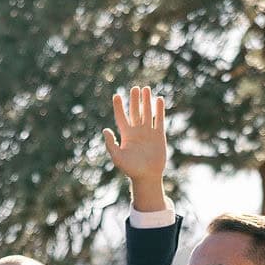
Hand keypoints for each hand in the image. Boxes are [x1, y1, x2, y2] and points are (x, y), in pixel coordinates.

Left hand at [101, 85, 168, 209]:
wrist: (147, 176)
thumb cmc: (130, 169)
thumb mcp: (118, 157)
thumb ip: (111, 144)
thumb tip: (105, 130)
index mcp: (125, 135)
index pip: (121, 117)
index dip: (119, 107)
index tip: (117, 96)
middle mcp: (136, 131)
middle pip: (135, 112)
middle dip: (134, 100)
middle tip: (134, 88)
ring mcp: (148, 132)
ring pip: (147, 113)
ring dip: (146, 102)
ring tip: (145, 89)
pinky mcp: (159, 135)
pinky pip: (159, 119)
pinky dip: (159, 110)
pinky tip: (159, 99)